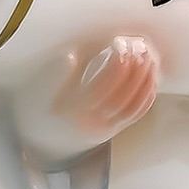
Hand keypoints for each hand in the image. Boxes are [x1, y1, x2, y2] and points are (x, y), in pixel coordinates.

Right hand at [20, 35, 159, 161]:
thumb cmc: (37, 113)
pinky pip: (135, 116)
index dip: (115, 65)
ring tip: (149, 57)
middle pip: (122, 97)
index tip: (120, 44)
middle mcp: (92, 125)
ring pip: (132, 107)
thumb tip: (73, 57)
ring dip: (145, 81)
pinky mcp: (112, 131)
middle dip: (135, 70)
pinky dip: (147, 97)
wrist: (39, 144)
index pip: (103, 88)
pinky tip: (151, 79)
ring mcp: (105, 130)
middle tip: (140, 47)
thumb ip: (55, 75)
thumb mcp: (38, 94)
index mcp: (73, 114)